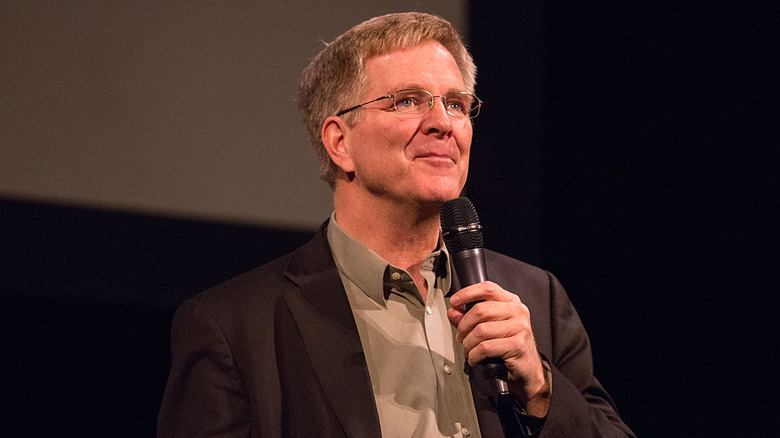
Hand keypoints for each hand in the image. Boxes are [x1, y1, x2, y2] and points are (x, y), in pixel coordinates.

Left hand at [448, 281, 550, 415]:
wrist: (527, 369)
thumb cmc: (508, 345)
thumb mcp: (488, 327)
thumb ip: (468, 317)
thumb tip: (453, 312)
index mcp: (510, 302)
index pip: (487, 288)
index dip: (468, 293)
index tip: (454, 301)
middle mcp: (517, 311)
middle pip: (480, 310)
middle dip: (464, 326)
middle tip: (461, 336)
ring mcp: (520, 327)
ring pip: (481, 330)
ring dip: (468, 343)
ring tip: (468, 349)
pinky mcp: (517, 345)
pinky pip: (486, 347)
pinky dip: (474, 355)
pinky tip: (475, 358)